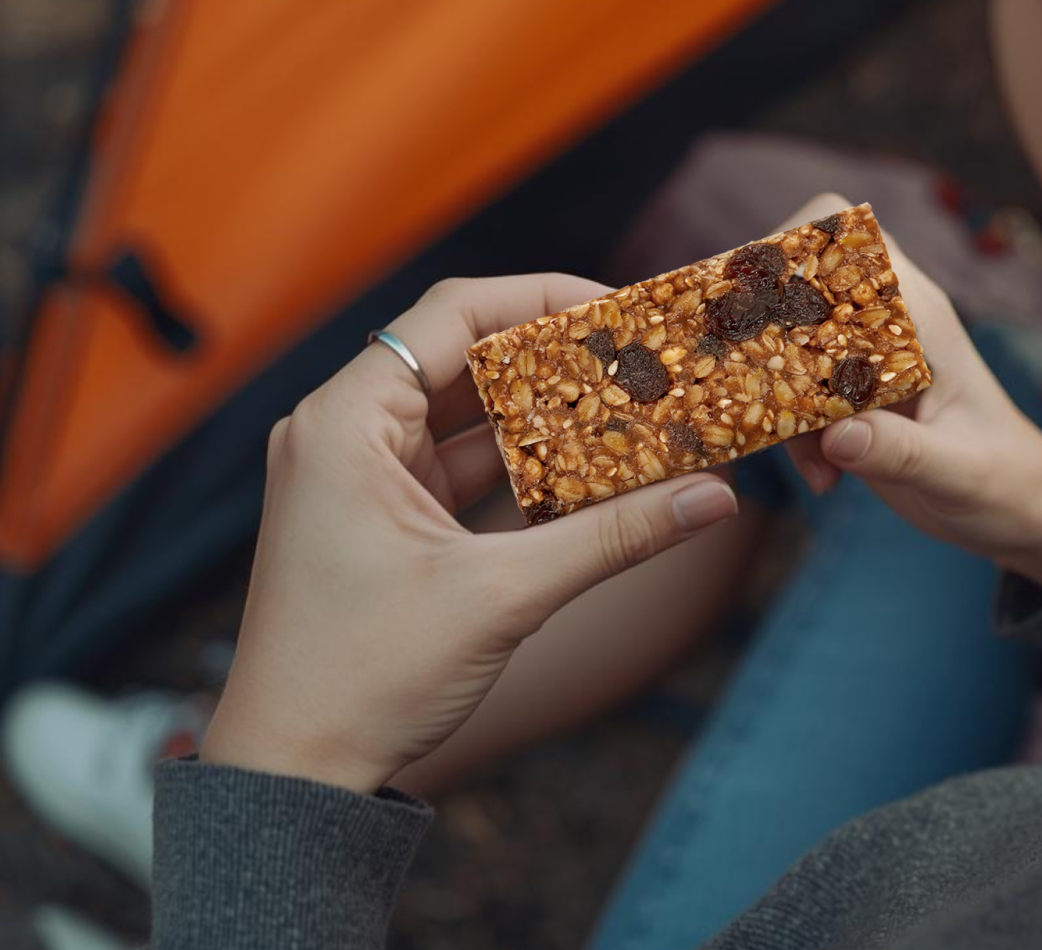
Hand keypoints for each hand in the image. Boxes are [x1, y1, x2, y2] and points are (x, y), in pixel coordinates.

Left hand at [201, 275, 737, 793]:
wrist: (294, 775)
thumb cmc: (366, 678)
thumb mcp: (503, 597)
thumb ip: (614, 537)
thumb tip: (714, 497)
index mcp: (346, 423)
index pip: (452, 314)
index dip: (542, 299)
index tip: (619, 313)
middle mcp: (344, 432)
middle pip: (466, 358)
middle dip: (558, 361)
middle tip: (640, 362)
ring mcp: (361, 475)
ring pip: (470, 415)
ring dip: (547, 417)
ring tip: (631, 411)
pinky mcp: (382, 516)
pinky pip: (464, 467)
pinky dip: (524, 466)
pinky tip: (592, 470)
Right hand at [783, 195, 1041, 591]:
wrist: (1024, 515)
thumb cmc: (1008, 482)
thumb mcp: (959, 472)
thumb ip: (900, 451)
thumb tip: (837, 436)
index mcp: (920, 316)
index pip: (853, 239)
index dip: (798, 244)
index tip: (759, 297)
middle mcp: (887, 327)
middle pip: (801, 282)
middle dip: (764, 326)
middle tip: (747, 377)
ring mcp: (864, 363)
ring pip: (788, 347)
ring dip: (777, 400)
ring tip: (812, 462)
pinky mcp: (850, 403)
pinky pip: (795, 399)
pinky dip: (793, 438)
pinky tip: (824, 480)